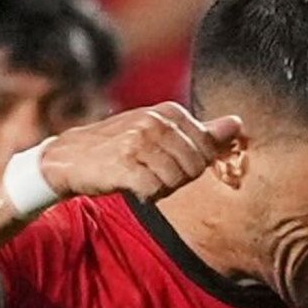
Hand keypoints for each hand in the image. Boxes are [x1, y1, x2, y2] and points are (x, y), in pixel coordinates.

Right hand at [36, 103, 248, 204]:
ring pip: (175, 181)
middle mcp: (155, 121)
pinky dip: (146, 196)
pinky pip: (154, 190)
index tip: (168, 164)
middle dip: (177, 180)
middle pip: (194, 167)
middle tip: (152, 174)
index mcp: (170, 112)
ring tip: (140, 178)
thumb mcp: (161, 133)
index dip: (191, 166)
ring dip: (160, 189)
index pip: (207, 151)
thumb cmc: (120, 147)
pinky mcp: (124, 164)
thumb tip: (237, 124)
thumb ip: (202, 132)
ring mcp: (139, 141)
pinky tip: (132, 187)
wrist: (69, 157)